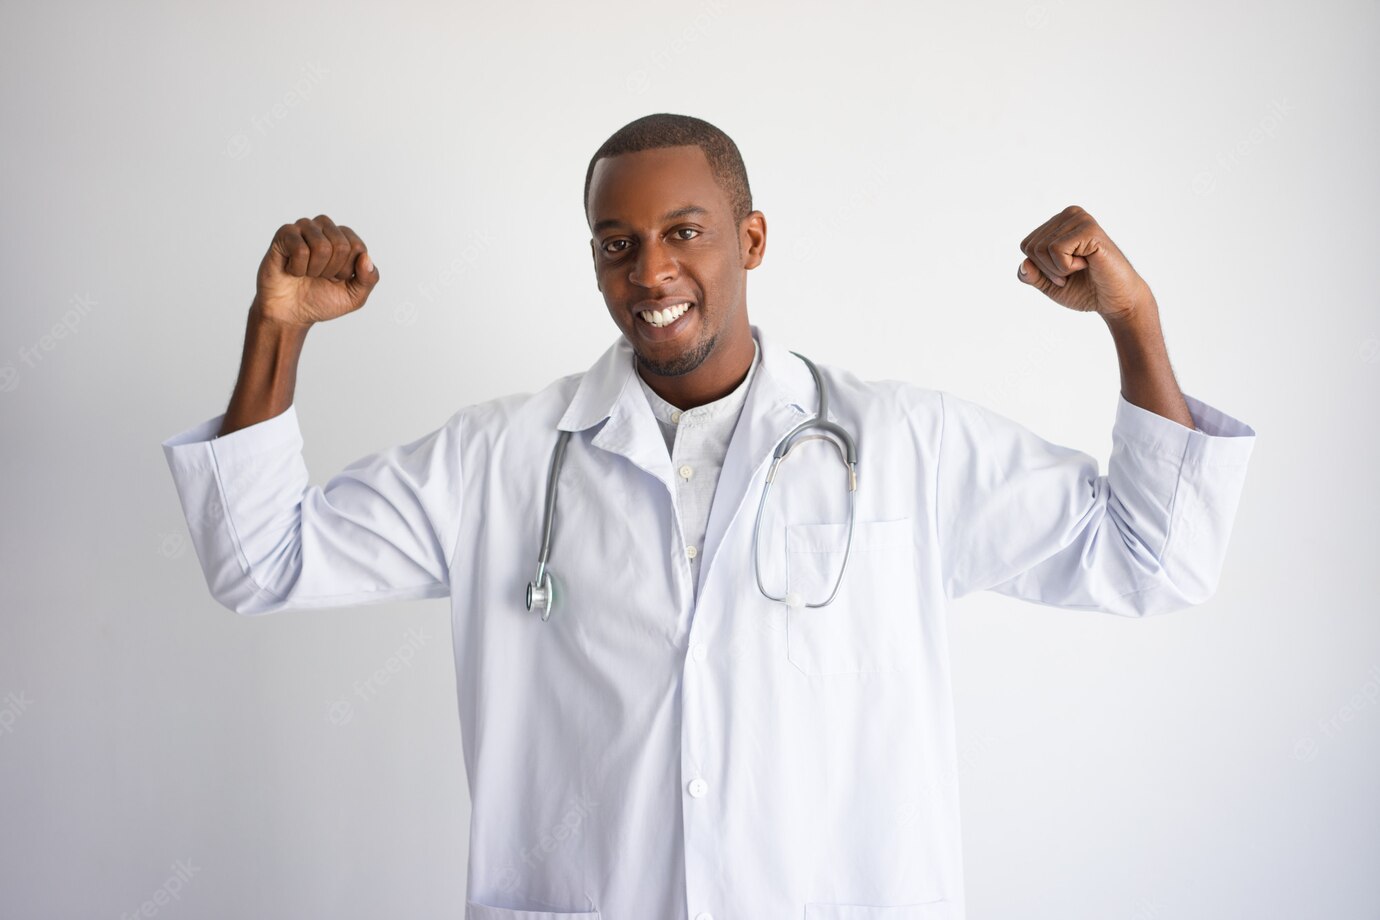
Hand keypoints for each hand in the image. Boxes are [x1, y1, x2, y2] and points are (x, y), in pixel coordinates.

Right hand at [254, 215, 379, 325]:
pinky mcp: (284, 234)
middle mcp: (324, 228)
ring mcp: (304, 228)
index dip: (348, 270)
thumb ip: (369, 279)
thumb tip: (366, 257)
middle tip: (319, 276)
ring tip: (306, 273)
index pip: (358, 247)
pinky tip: (292, 270)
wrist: (290, 313)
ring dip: (315, 270)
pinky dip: (298, 268)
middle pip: (341, 245)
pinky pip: (300, 250)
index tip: (337, 278)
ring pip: (321, 246)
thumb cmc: (321, 300)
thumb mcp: (355, 296)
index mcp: (344, 238)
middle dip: (331, 271)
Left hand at [1016, 205, 1152, 322]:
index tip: (1063, 274)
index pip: (1026, 245)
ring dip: (1059, 269)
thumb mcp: (1048, 284)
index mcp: (1058, 223)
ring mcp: (1080, 219)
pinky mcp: (1089, 228)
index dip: (1040, 268)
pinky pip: (1056, 250)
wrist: (1115, 300)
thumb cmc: (1085, 290)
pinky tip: (1088, 263)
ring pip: (1042, 248)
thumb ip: (1031, 275)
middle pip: (1031, 247)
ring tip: (1082, 268)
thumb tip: (1024, 264)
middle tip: (1072, 273)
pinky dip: (1067, 267)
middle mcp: (1069, 214)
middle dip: (1048, 270)